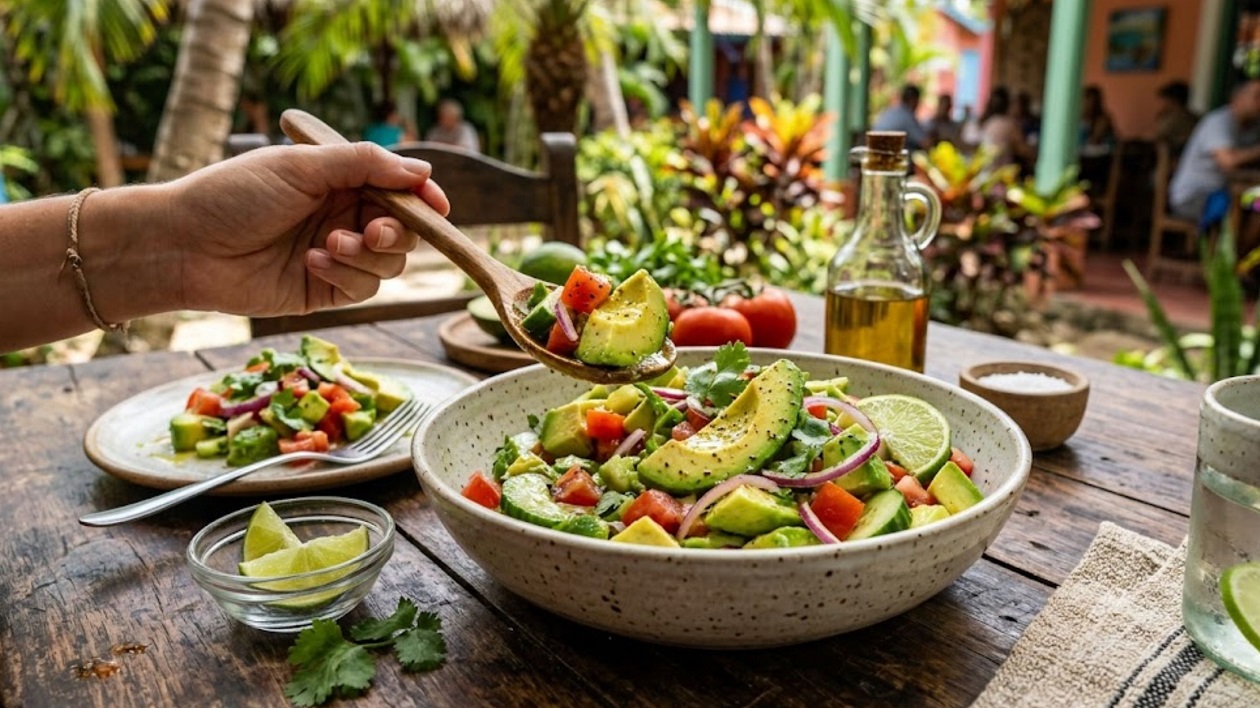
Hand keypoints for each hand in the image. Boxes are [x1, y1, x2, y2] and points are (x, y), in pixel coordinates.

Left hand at [167, 142, 450, 315]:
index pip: (399, 188)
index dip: (422, 197)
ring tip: (328, 244)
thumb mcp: (301, 168)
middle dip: (398, 232)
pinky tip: (311, 260)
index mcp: (340, 180)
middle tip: (375, 232)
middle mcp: (344, 216)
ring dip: (367, 255)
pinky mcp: (325, 289)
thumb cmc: (234, 194)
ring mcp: (337, 255)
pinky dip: (346, 273)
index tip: (436, 205)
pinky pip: (363, 287)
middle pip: (404, 230)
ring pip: (389, 263)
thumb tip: (421, 171)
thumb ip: (364, 164)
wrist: (185, 245)